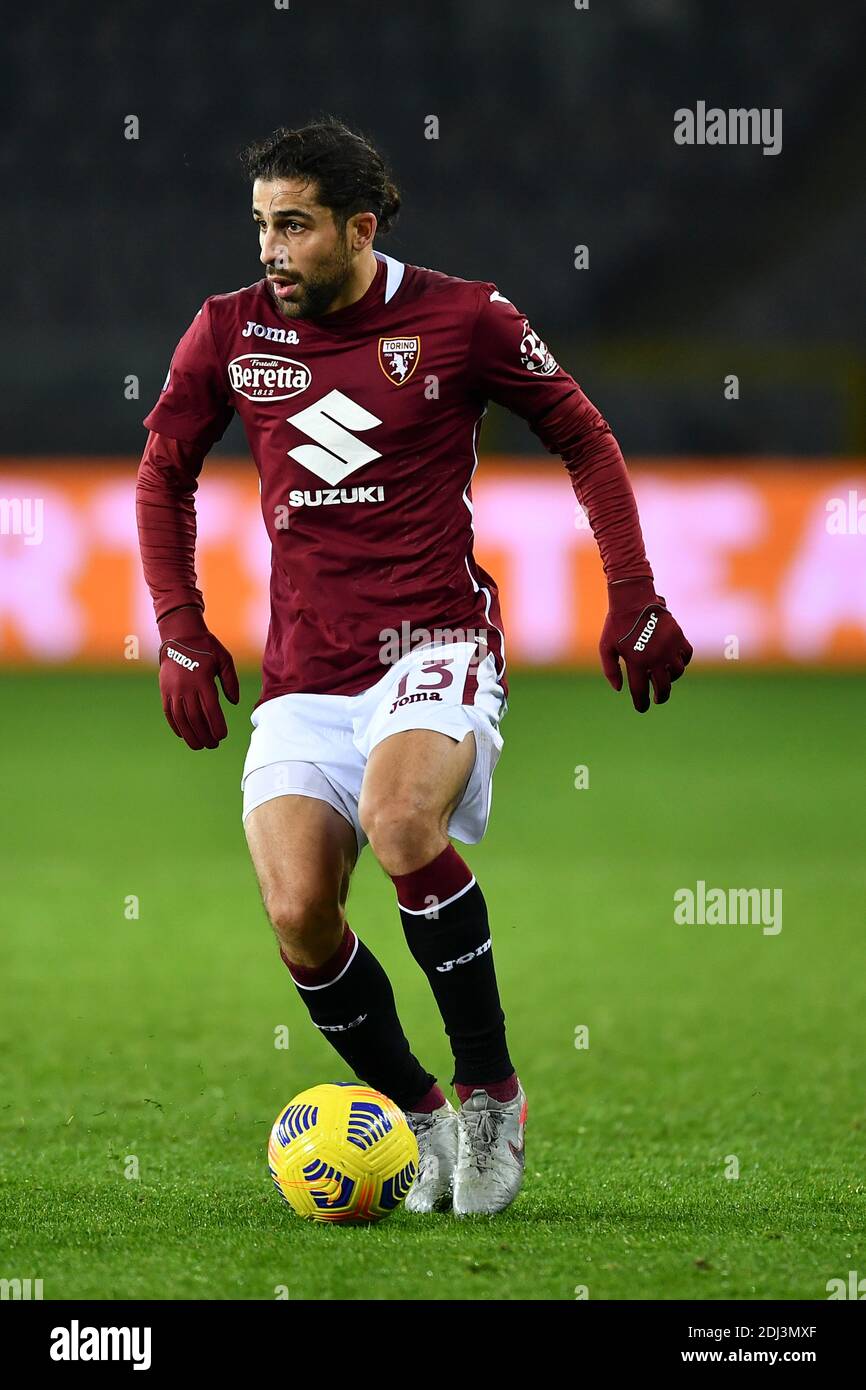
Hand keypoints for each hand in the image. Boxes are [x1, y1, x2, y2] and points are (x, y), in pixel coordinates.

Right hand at [157, 607, 238, 748]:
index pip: (211, 709)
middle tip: (213, 745)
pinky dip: (176, 725)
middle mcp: (186, 687)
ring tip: (199, 746)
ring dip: (190, 735)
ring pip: (181, 718)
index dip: (216, 725)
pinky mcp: (164, 690)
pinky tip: (183, 735)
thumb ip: (231, 681)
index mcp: (203, 680)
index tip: (222, 736)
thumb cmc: (206, 647)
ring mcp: (173, 689)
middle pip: (195, 718)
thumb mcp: (224, 659)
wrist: (179, 635)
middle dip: (205, 735)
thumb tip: (234, 703)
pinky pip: (169, 712)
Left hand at [599, 577, 692, 712]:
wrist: (633, 599)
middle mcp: (655, 657)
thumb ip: (611, 670)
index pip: (640, 691)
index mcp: (636, 662)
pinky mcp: (678, 637)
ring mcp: (669, 647)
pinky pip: (686, 655)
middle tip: (657, 699)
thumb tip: (620, 689)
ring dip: (671, 679)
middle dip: (660, 697)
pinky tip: (674, 663)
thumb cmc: (616, 624)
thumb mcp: (606, 647)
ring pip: (677, 673)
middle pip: (663, 687)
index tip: (642, 707)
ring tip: (663, 677)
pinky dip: (682, 662)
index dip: (641, 703)